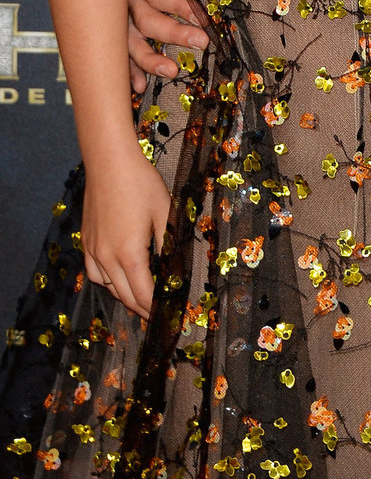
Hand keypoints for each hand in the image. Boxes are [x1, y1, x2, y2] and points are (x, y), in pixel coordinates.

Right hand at [82, 153, 170, 319]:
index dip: (156, 309)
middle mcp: (107, 257)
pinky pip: (94, 273)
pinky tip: (117, 279)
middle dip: (142, 309)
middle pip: (125, 296)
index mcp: (129, 253)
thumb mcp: (164, 213)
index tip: (168, 316)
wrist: (109, 162)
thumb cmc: (141, 183)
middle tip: (157, 316)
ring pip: (107, 287)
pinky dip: (107, 283)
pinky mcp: (86, 242)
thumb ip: (168, 244)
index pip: (143, 294)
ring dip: (125, 297)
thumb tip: (175, 268)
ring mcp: (93, 250)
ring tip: (141, 300)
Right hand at [126, 0, 209, 92]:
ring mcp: (123, 10)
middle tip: (203, 41)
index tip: (201, 13)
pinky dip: (129, 69)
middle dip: (173, 33)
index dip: (176, 2)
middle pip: (144, 18)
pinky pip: (122, 50)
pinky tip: (138, 87)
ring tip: (172, 72)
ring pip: (130, 39)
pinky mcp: (124, 23)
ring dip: (149, 59)